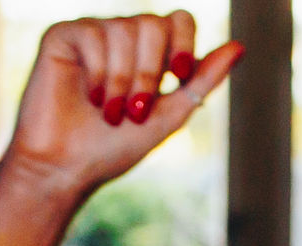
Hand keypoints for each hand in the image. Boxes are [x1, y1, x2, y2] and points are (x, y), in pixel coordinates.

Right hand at [0, 15, 238, 215]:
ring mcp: (92, 33)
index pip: (179, 20)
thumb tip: (239, 46)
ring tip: (110, 112)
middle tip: (135, 110)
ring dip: (124, 80)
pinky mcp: (62, 36)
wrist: (65, 170)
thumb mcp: (169, 116)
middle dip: (150, 73)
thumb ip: (201, 82)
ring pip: (125, 29)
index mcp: (148, 52)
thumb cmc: (112, 149)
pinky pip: (95, 34)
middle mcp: (121, 36)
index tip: (180, 75)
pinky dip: (99, 72)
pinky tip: (90, 97)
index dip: (184, 43)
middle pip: (154, 24)